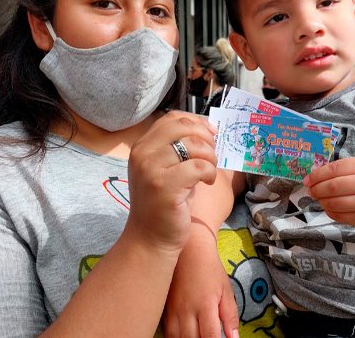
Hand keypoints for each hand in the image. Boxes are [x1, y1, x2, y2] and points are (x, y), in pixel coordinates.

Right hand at [125, 111, 218, 253]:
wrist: (150, 237)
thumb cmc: (164, 203)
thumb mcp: (167, 169)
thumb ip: (179, 148)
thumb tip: (209, 129)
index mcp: (142, 146)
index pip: (172, 118)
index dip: (196, 122)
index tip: (210, 135)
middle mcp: (143, 153)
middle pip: (183, 126)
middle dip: (206, 138)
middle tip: (212, 155)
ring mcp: (151, 168)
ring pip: (193, 145)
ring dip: (210, 157)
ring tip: (209, 171)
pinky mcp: (164, 185)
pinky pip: (198, 167)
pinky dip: (209, 173)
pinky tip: (207, 183)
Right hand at [163, 228, 238, 337]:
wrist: (189, 250)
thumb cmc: (210, 269)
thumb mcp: (226, 291)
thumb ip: (230, 316)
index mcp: (205, 305)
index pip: (210, 336)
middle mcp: (186, 309)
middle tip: (208, 337)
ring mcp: (173, 309)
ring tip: (196, 337)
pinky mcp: (164, 307)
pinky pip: (167, 331)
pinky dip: (175, 337)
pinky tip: (184, 335)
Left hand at [303, 157, 354, 230]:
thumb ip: (343, 169)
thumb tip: (315, 176)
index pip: (335, 169)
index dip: (317, 175)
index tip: (307, 180)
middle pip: (333, 187)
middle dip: (317, 189)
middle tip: (311, 191)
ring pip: (334, 203)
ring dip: (322, 201)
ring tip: (320, 198)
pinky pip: (339, 216)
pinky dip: (329, 211)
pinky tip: (329, 207)